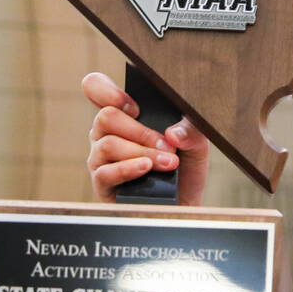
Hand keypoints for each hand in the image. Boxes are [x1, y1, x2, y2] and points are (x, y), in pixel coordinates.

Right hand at [82, 72, 209, 205]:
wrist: (185, 203)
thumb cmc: (184, 168)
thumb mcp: (196, 144)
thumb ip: (192, 130)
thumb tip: (174, 133)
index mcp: (124, 115)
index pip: (96, 88)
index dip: (107, 90)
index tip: (136, 107)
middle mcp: (106, 133)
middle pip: (106, 117)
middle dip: (140, 131)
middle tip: (167, 146)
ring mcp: (100, 158)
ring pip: (107, 144)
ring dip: (142, 152)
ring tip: (168, 163)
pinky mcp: (102, 183)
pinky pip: (105, 172)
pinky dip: (128, 169)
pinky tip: (146, 168)